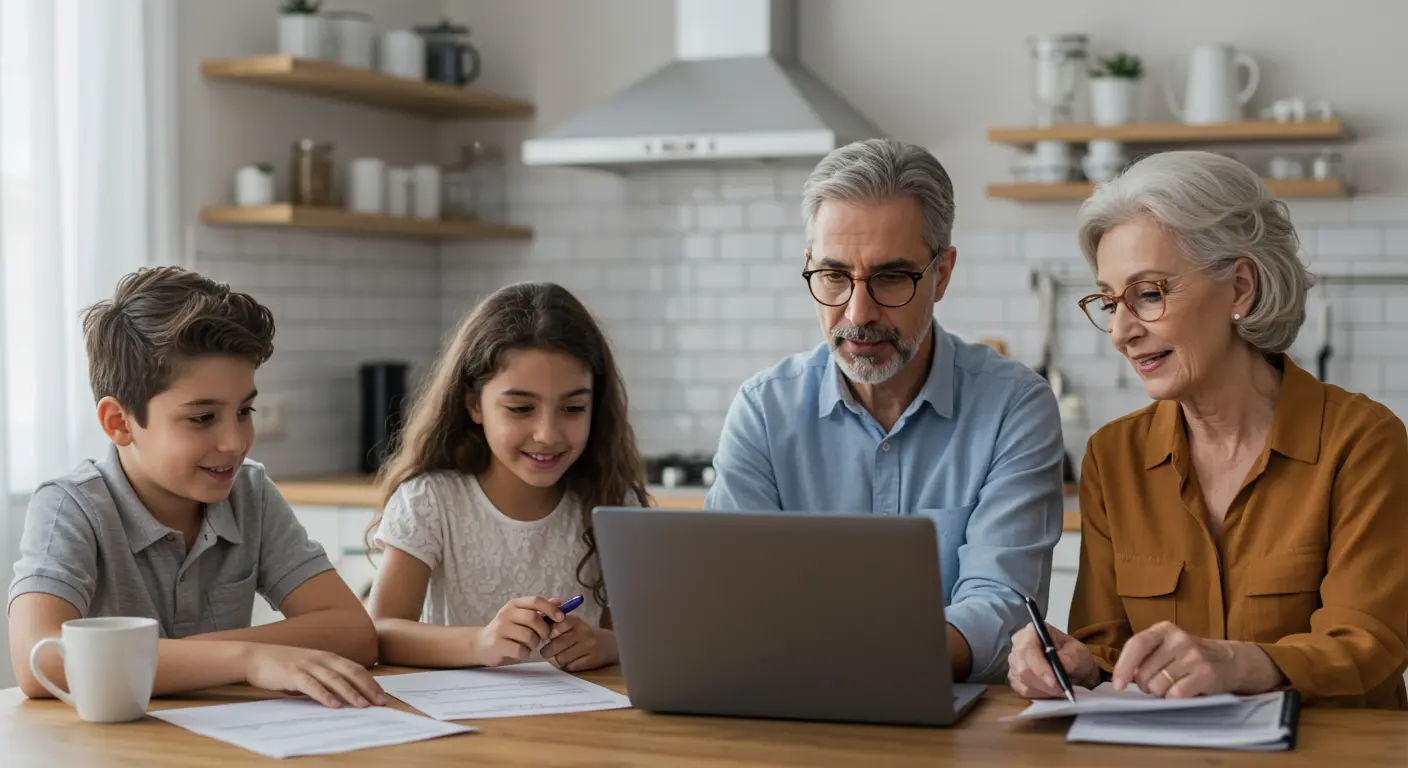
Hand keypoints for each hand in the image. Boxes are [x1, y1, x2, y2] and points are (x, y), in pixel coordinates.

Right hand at [243, 644, 386, 708]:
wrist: (256, 656)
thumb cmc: (285, 664)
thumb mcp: (311, 666)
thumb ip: (326, 675)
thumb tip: (345, 693)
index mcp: (328, 657)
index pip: (356, 669)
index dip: (371, 682)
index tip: (382, 695)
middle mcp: (321, 659)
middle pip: (350, 673)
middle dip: (367, 688)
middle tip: (380, 702)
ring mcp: (308, 665)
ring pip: (334, 679)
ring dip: (350, 693)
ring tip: (362, 705)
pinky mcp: (293, 674)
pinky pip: (312, 686)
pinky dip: (324, 695)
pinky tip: (333, 705)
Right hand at [472, 596, 564, 665]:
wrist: (482, 644)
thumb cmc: (508, 630)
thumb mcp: (521, 616)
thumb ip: (540, 610)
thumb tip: (559, 602)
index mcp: (514, 604)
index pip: (535, 601)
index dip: (551, 609)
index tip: (561, 618)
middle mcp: (506, 614)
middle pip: (533, 619)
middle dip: (544, 630)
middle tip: (544, 637)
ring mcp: (500, 629)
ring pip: (529, 636)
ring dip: (534, 643)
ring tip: (530, 644)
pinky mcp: (497, 644)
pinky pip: (521, 650)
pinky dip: (526, 653)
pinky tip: (521, 651)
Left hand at [540, 617, 616, 671]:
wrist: (607, 645)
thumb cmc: (581, 635)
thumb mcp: (572, 625)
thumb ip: (555, 623)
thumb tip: (538, 625)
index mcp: (576, 621)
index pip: (559, 623)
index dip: (550, 632)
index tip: (547, 637)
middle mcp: (584, 632)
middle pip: (557, 643)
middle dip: (548, 650)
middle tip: (546, 652)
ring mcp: (589, 646)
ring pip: (562, 657)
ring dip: (558, 659)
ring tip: (562, 656)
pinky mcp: (592, 660)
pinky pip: (571, 666)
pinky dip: (568, 665)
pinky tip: (572, 661)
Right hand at [1007, 622, 1099, 698]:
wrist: (1073, 668)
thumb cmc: (1074, 656)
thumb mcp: (1079, 653)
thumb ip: (1070, 658)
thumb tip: (1060, 665)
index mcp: (1032, 631)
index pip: (1028, 648)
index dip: (1039, 666)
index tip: (1055, 681)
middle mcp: (1018, 644)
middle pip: (1023, 668)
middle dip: (1043, 682)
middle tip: (1062, 690)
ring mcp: (1014, 662)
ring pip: (1023, 681)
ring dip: (1044, 689)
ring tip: (1060, 689)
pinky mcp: (1015, 677)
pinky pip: (1023, 690)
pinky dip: (1040, 694)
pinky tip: (1051, 690)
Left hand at [1111, 621, 1283, 697]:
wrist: (1228, 661)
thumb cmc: (1187, 657)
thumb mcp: (1165, 647)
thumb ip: (1144, 657)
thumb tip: (1123, 678)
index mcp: (1164, 629)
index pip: (1137, 645)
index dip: (1124, 667)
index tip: (1118, 685)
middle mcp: (1179, 639)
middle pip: (1145, 672)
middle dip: (1145, 685)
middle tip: (1158, 682)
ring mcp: (1194, 656)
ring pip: (1158, 686)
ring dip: (1160, 693)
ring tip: (1172, 685)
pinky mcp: (1206, 674)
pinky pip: (1175, 695)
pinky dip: (1174, 699)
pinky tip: (1183, 691)